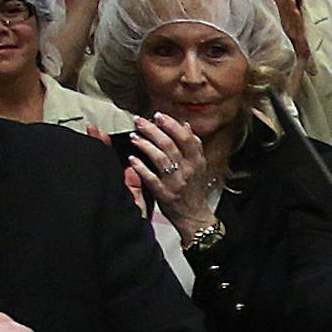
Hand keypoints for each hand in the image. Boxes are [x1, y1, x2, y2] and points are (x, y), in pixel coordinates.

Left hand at [128, 113, 212, 234]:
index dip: (171, 124)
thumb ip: (192, 144)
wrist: (194, 216)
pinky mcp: (164, 194)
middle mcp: (187, 170)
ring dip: (145, 145)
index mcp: (196, 160)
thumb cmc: (194, 188)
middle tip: (140, 121)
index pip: (185, 137)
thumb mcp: (199, 165)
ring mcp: (175, 182)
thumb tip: (185, 124)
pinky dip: (141, 168)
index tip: (158, 115)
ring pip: (160, 159)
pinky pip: (151, 178)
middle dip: (152, 130)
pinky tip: (132, 159)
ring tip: (134, 136)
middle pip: (169, 145)